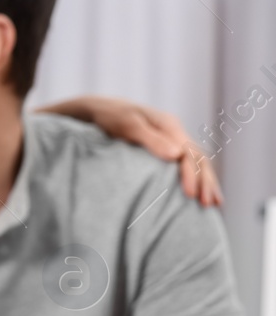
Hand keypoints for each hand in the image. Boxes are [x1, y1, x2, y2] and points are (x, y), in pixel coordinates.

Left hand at [38, 96, 220, 206]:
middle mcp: (175, 132)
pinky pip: (187, 163)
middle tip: (209, 206)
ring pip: (198, 161)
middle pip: (199, 158)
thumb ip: (150, 139)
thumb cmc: (110, 117)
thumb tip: (176, 156)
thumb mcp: (128, 126)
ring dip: (207, 182)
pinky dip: (197, 177)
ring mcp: (172, 139)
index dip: (192, 175)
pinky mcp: (165, 146)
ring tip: (215, 204)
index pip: (189, 154)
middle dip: (206, 182)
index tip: (190, 195)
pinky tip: (201, 192)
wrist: (100, 109)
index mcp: (169, 126)